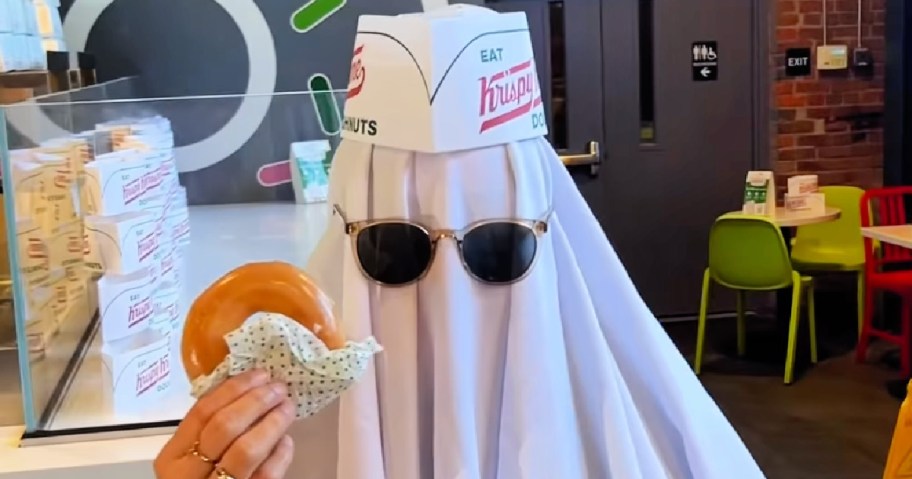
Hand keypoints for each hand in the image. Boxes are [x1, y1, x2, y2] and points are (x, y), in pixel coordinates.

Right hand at [154, 369, 295, 478]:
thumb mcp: (194, 457)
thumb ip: (212, 430)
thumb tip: (251, 388)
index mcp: (172, 458)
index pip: (202, 413)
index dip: (234, 389)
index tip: (259, 375)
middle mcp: (188, 475)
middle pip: (224, 427)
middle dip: (256, 401)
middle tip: (279, 388)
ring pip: (246, 450)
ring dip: (272, 422)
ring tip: (287, 408)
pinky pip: (266, 475)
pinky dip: (280, 454)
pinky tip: (287, 441)